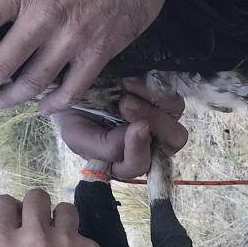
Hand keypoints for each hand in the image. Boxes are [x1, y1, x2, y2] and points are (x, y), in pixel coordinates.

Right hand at [0, 190, 106, 246]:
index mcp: (6, 243)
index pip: (3, 203)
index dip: (7, 209)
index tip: (12, 221)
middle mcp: (35, 233)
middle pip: (36, 196)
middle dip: (35, 207)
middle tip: (36, 225)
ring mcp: (65, 238)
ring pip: (65, 209)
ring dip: (61, 220)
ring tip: (60, 239)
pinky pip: (84, 236)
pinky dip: (80, 246)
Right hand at [50, 77, 187, 178]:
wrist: (71, 85)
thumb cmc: (73, 115)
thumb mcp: (76, 134)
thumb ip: (101, 148)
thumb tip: (130, 141)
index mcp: (125, 160)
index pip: (138, 164)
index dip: (138, 149)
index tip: (135, 127)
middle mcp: (148, 144)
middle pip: (171, 143)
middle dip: (154, 124)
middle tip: (126, 103)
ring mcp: (159, 122)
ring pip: (176, 122)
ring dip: (153, 107)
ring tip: (126, 90)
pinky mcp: (163, 101)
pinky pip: (173, 101)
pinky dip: (153, 90)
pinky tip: (130, 82)